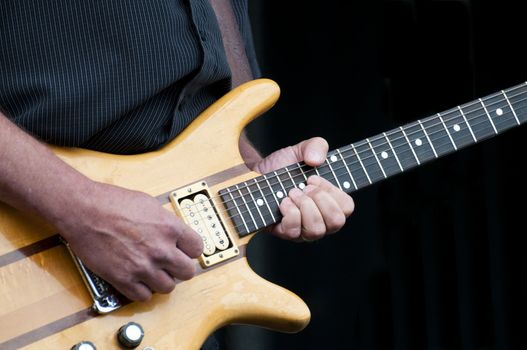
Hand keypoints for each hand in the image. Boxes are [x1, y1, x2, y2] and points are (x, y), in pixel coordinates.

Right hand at [57, 181, 202, 300]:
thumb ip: (166, 223)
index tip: (184, 252)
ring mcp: (143, 266)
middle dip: (180, 269)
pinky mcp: (124, 279)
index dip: (190, 251)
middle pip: (187, 272)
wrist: (83, 210)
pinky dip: (142, 291)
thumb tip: (174, 234)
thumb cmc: (112, 202)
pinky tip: (138, 280)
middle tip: (171, 265)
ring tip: (153, 272)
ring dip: (162, 281)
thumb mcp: (150, 205)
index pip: (197, 249)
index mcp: (170, 228)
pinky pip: (144, 297)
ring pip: (168, 288)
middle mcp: (161, 249)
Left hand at [253, 137, 353, 241]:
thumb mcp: (301, 150)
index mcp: (330, 203)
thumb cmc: (283, 167)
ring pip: (316, 230)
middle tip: (304, 186)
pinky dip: (289, 212)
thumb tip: (316, 160)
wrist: (257, 174)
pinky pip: (294, 231)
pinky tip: (283, 201)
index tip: (313, 178)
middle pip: (336, 222)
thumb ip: (316, 146)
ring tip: (292, 192)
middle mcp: (321, 220)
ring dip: (304, 205)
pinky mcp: (285, 233)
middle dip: (319, 199)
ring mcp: (303, 230)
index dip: (333, 191)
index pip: (347, 207)